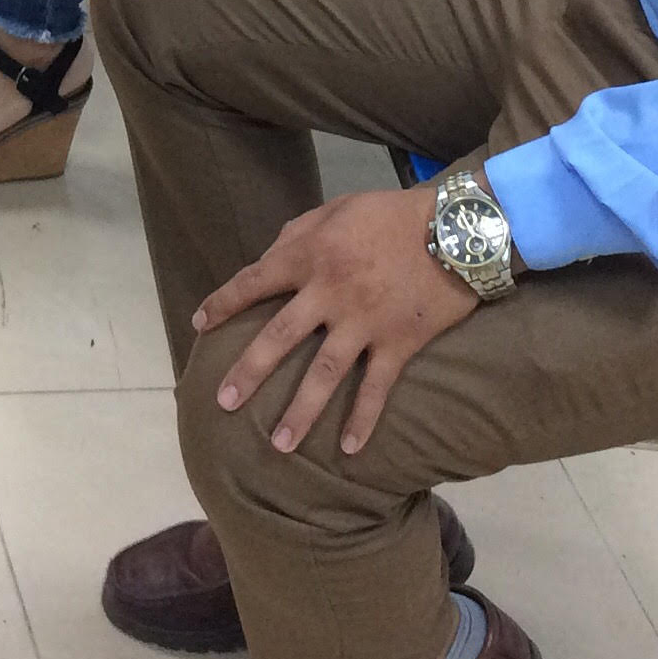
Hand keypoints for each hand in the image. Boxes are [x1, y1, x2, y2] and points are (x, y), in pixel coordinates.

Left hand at [195, 184, 478, 456]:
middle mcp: (329, 292)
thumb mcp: (337, 209)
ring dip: (300, 411)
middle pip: (278, 337)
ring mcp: (364, 321)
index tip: (199, 325)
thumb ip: (298, 233)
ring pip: (323, 373)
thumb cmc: (392, 214)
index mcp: (310, 254)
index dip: (223, 304)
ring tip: (279, 445)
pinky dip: (363, 419)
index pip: (253, 282)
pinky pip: (377, 387)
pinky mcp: (399, 342)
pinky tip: (349, 449)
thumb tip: (270, 260)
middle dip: (248, 372)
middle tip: (223, 403)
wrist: (458, 226)